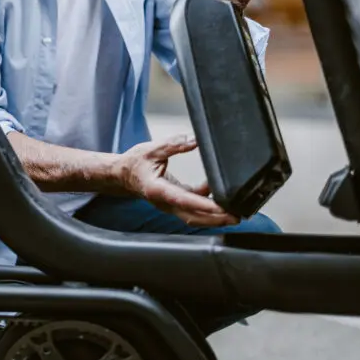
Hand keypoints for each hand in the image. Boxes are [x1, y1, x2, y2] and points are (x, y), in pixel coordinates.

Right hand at [117, 136, 239, 226]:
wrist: (122, 174)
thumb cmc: (134, 163)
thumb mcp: (151, 149)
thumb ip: (173, 145)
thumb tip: (194, 140)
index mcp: (158, 189)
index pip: (184, 200)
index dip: (204, 205)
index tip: (222, 208)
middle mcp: (165, 202)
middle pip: (194, 217)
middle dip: (216, 219)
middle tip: (237, 216)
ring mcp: (170, 205)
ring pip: (195, 217)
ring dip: (214, 217)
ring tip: (234, 212)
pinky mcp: (175, 202)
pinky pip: (194, 208)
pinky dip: (208, 204)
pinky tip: (218, 194)